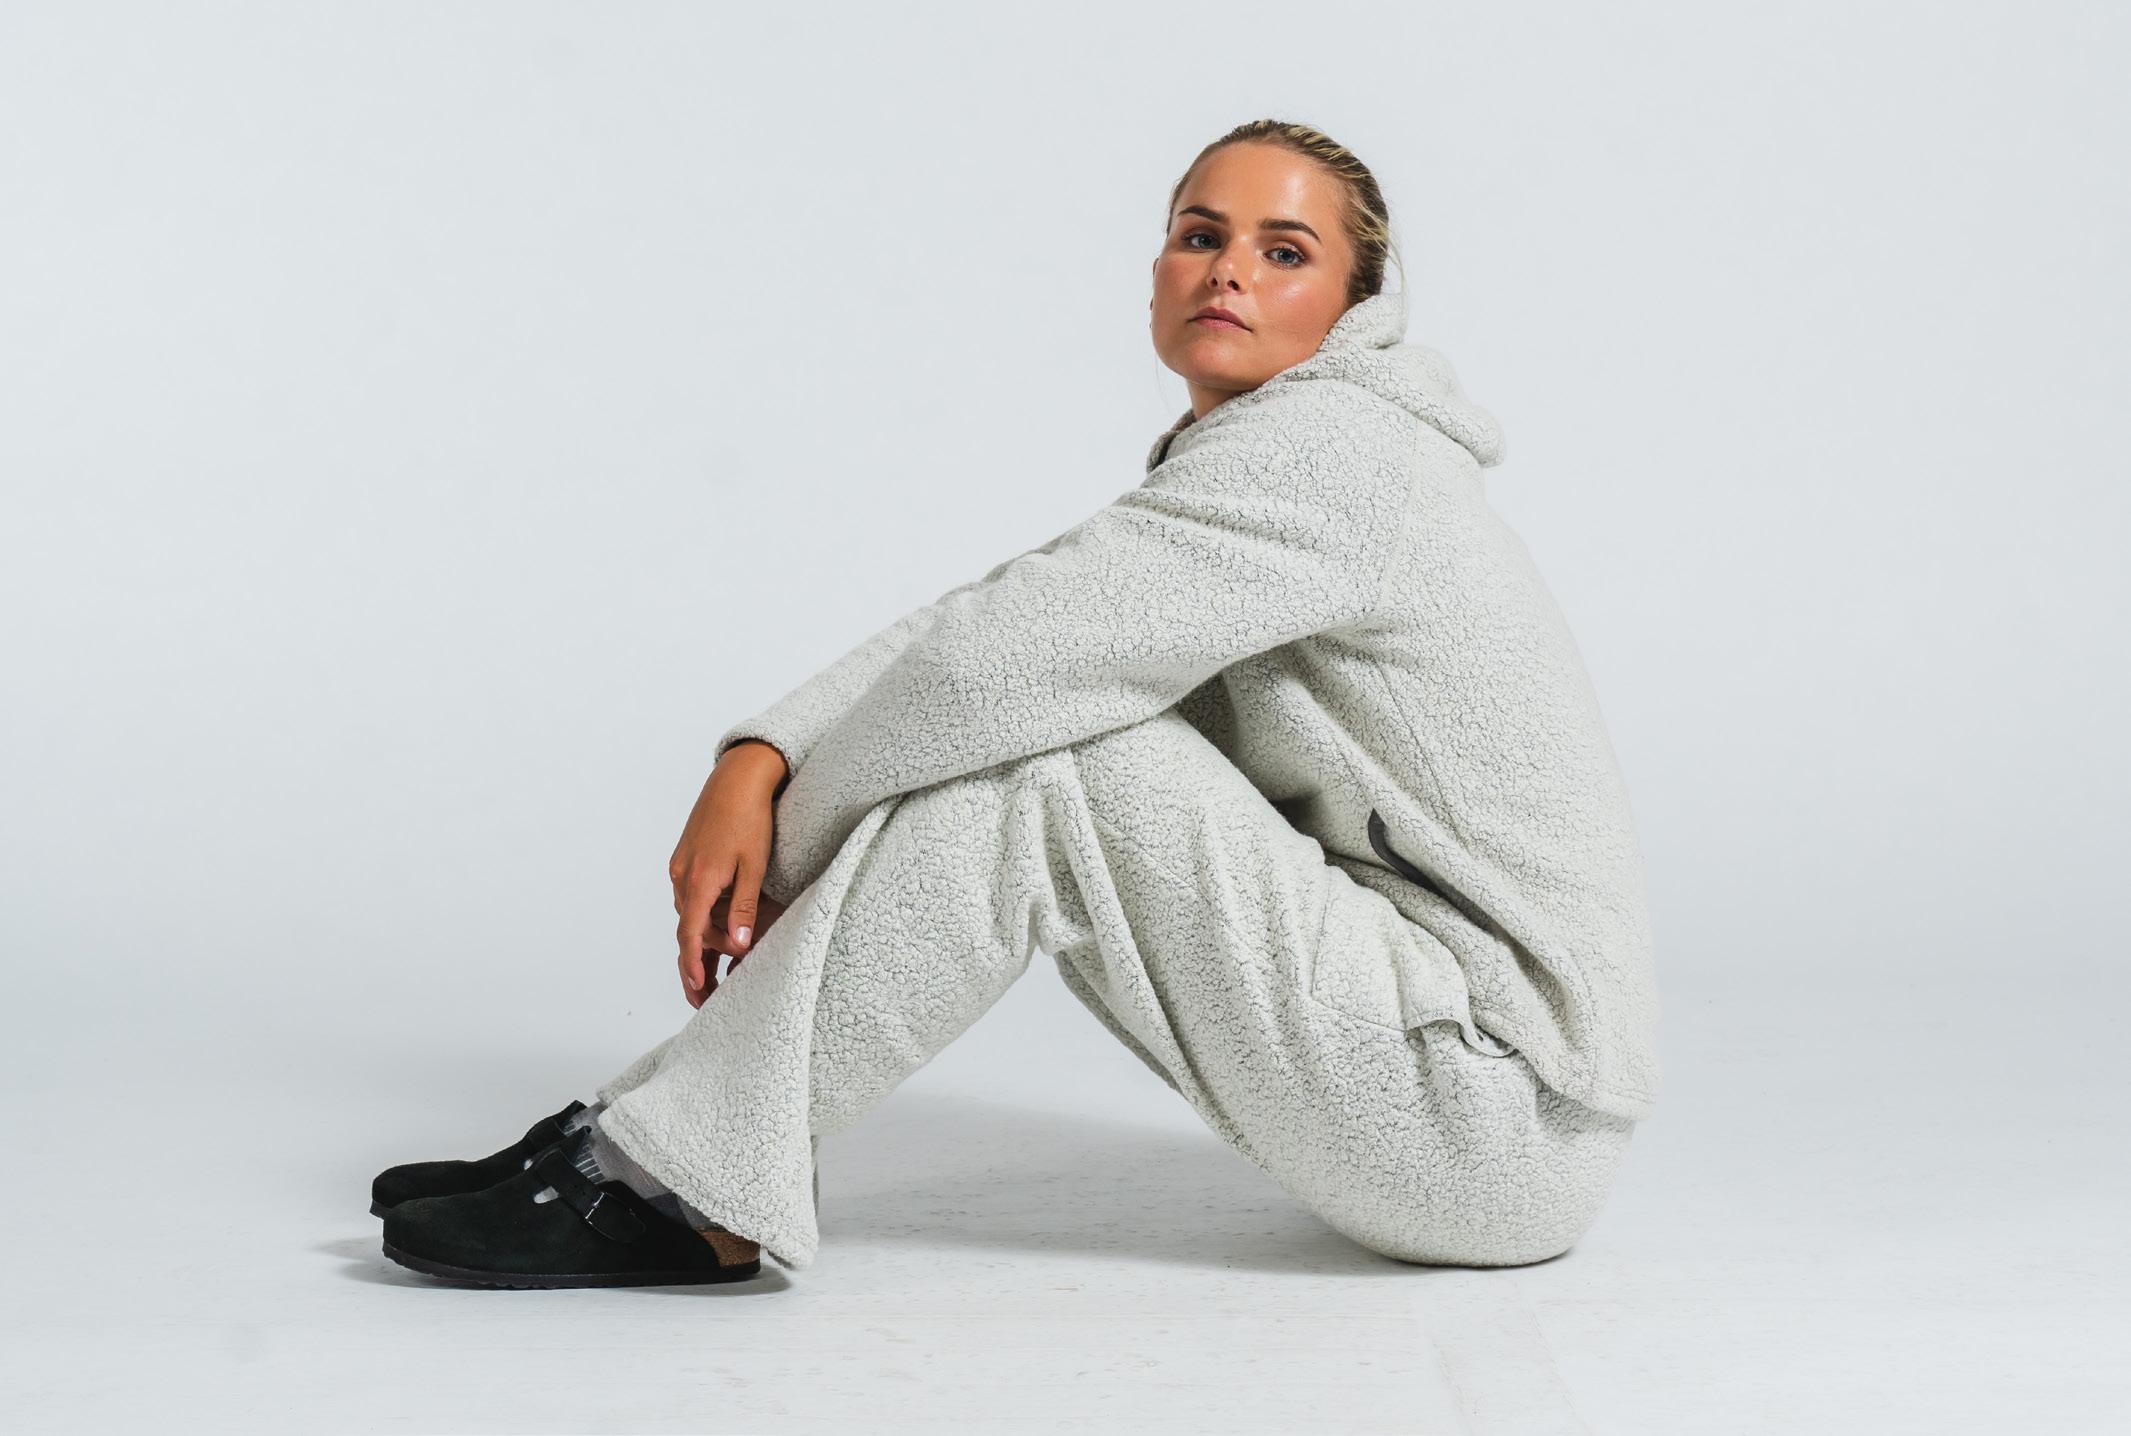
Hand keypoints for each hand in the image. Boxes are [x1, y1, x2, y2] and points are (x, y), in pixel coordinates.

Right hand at [670, 740, 789, 1008]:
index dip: (693, 965)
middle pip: (688, 929)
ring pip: (689, 914)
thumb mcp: (754, 867)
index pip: (690, 935)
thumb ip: (743, 909)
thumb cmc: (750, 819)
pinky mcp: (687, 859)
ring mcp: (681, 867)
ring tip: (717, 969)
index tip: (698, 989)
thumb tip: (738, 946)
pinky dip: (701, 917)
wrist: (737, 778)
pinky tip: (717, 930)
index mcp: (699, 881)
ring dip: (702, 939)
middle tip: (709, 993)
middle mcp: (682, 876)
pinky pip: (690, 897)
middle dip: (698, 961)